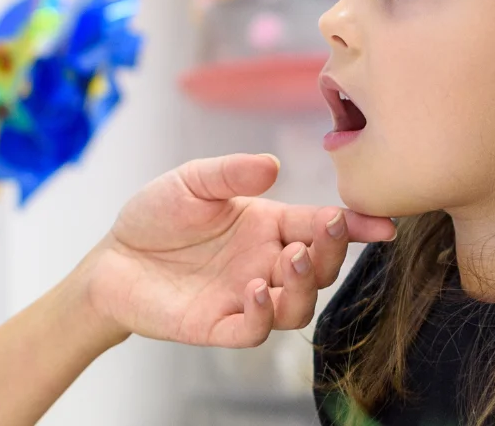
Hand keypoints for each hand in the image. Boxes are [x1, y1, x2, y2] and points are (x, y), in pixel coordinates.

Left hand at [75, 153, 394, 348]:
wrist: (112, 257)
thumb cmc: (156, 215)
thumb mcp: (192, 181)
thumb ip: (231, 174)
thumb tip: (274, 164)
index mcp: (268, 225)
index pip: (321, 226)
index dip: (354, 226)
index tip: (382, 224)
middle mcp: (266, 263)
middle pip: (321, 269)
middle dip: (331, 255)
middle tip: (320, 238)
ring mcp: (246, 297)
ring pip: (299, 306)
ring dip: (304, 286)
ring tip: (289, 262)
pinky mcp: (218, 325)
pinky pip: (255, 330)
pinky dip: (264, 314)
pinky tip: (256, 290)